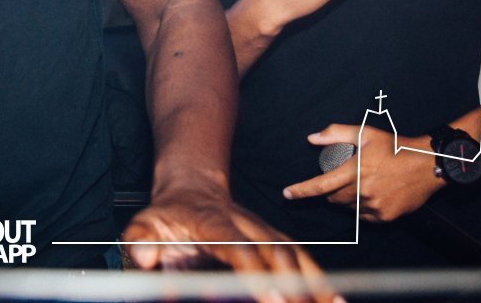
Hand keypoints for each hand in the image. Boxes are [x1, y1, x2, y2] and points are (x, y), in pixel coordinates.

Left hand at [123, 181, 342, 302]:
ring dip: (317, 286)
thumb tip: (144, 257)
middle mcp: (249, 227)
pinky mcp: (276, 244)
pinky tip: (339, 302)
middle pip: (278, 255)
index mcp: (216, 225)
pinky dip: (321, 284)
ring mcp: (265, 234)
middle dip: (294, 287)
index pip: (241, 250)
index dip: (257, 274)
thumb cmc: (167, 215)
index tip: (272, 299)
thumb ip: (140, 239)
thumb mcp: (144, 222)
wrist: (192, 189)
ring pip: (297, 258)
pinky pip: (303, 264)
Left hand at [283, 125, 442, 222]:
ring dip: (348, 199)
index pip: (321, 185)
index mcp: (355, 170)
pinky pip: (364, 216)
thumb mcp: (365, 133)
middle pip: (333, 198)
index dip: (301, 191)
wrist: (426, 165)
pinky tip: (374, 194)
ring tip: (363, 183)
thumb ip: (336, 133)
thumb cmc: (394, 146)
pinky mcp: (385, 216)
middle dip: (331, 191)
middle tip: (344, 178)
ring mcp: (374, 206)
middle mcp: (363, 191)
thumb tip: (312, 138)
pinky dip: (363, 207)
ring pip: (348, 208)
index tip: (287, 194)